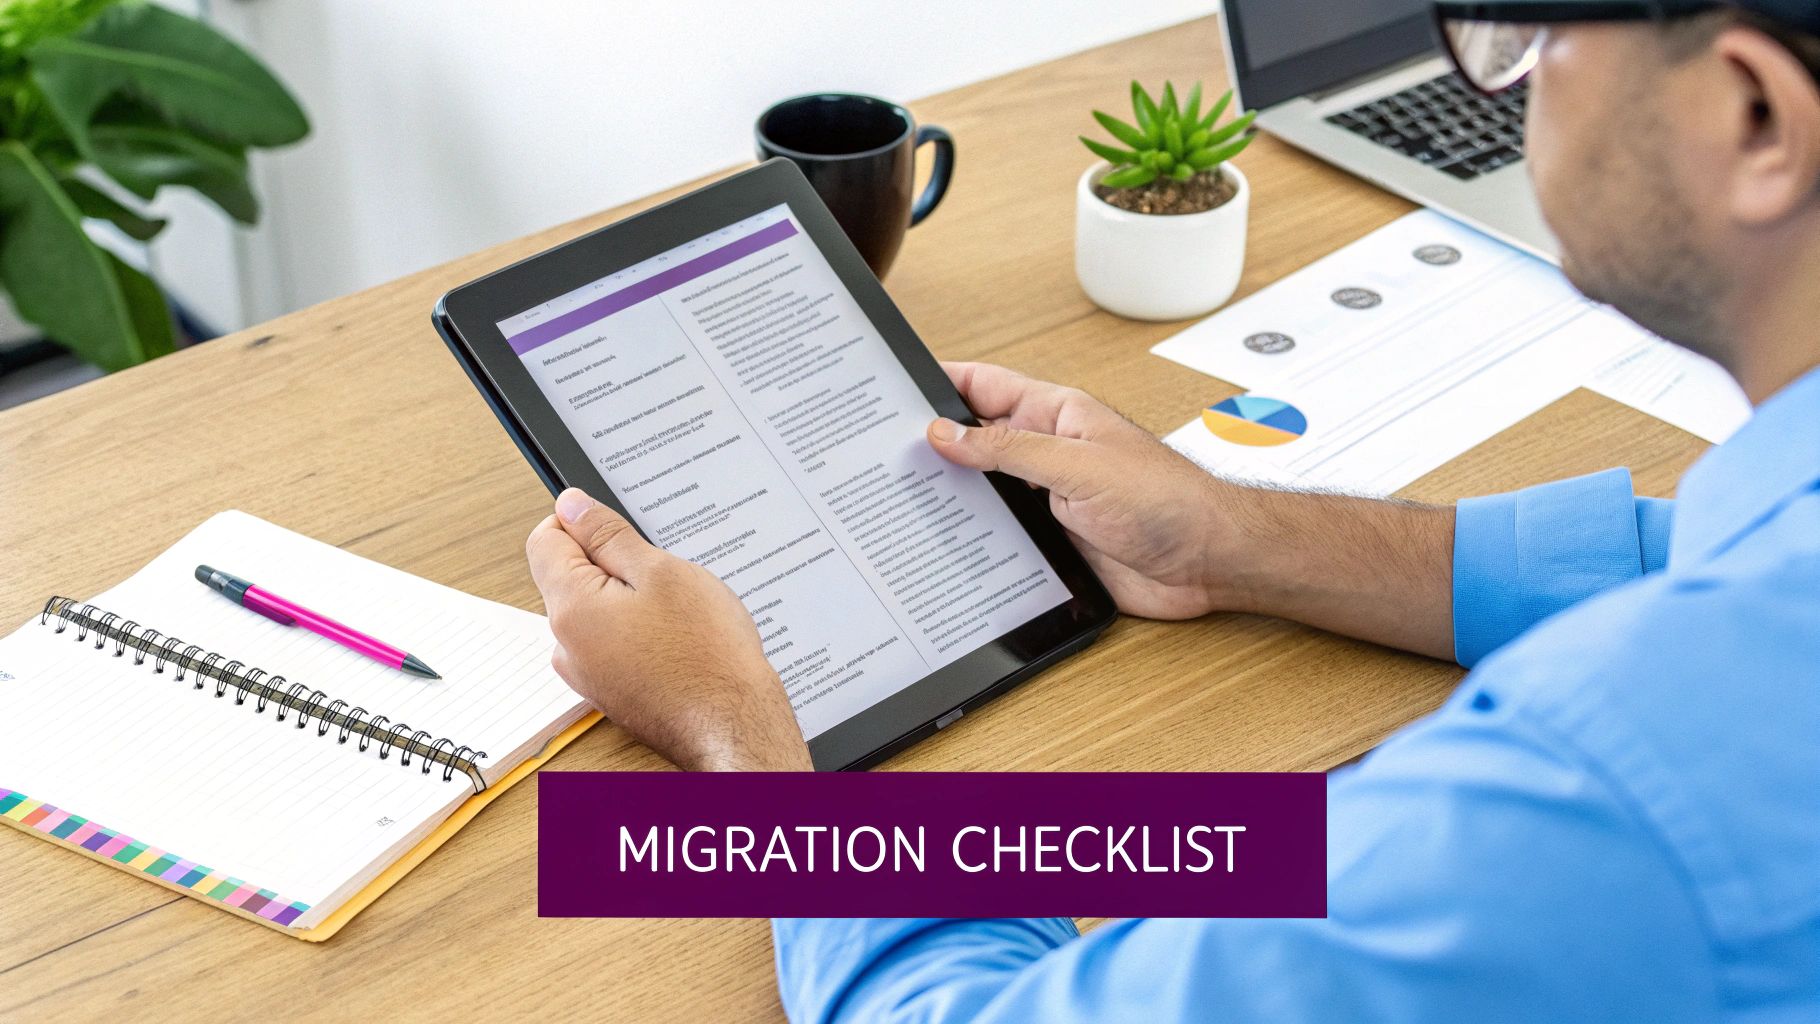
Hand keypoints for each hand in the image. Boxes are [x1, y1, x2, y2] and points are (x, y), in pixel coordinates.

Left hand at [525, 488, 811, 771]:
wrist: (733, 726)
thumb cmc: (707, 655)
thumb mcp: (661, 572)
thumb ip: (608, 536)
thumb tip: (571, 506)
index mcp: (571, 609)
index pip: (545, 541)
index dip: (581, 523)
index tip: (620, 529)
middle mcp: (567, 646)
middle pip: (570, 577)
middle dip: (612, 565)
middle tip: (664, 577)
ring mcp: (587, 674)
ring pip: (596, 612)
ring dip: (628, 601)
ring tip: (678, 615)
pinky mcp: (610, 692)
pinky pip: (612, 644)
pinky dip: (638, 633)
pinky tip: (677, 641)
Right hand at [926, 362, 1456, 657]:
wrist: (1210, 561)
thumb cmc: (1167, 500)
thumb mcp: (1077, 466)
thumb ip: (1008, 449)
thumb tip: (946, 433)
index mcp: (1055, 414)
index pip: (982, 386)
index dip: (938, 382)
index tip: (891, 387)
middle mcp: (1047, 452)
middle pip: (973, 440)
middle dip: (930, 445)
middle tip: (878, 454)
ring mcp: (1048, 497)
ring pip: (982, 491)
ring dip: (951, 497)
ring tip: (897, 500)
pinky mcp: (1053, 540)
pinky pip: (1001, 535)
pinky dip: (972, 540)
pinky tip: (941, 547)